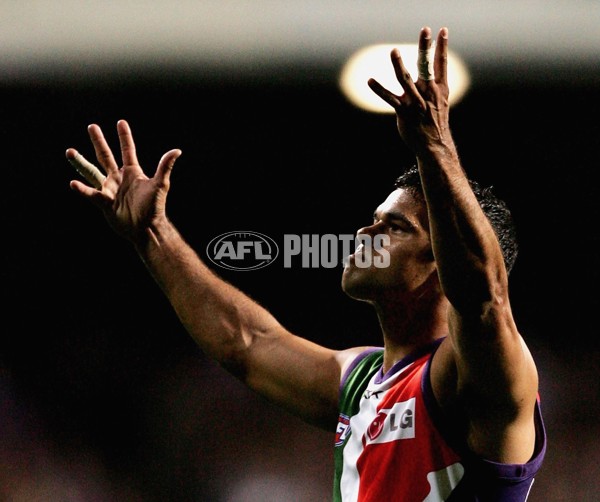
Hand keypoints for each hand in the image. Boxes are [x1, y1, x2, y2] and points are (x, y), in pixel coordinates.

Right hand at [66, 119, 181, 241]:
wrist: (146, 228)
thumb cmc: (154, 207)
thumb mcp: (160, 184)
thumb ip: (165, 167)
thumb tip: (177, 150)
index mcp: (132, 172)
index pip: (127, 150)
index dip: (124, 137)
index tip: (121, 122)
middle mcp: (119, 179)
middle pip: (105, 156)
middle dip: (99, 141)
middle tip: (92, 126)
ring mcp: (110, 190)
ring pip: (92, 172)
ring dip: (81, 161)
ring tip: (69, 151)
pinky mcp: (104, 203)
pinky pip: (91, 193)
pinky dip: (82, 189)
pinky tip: (73, 183)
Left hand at [367, 26, 451, 155]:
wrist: (434, 143)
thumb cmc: (435, 120)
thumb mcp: (441, 100)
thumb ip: (435, 83)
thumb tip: (429, 69)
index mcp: (440, 88)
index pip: (442, 63)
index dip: (442, 46)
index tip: (442, 30)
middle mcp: (428, 92)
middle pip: (426, 65)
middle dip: (425, 47)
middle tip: (425, 30)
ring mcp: (416, 102)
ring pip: (406, 79)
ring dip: (399, 65)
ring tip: (394, 51)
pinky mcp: (404, 112)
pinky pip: (389, 98)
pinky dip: (379, 89)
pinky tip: (370, 81)